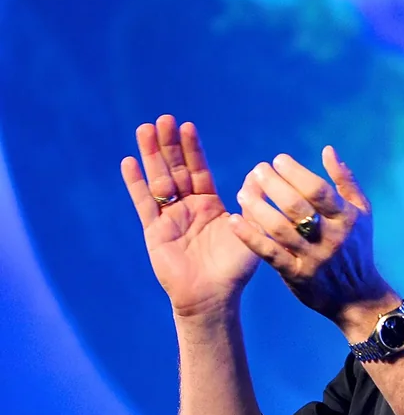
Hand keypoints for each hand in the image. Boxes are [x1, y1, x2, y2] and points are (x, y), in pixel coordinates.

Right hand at [122, 115, 260, 316]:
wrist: (213, 296)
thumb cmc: (235, 269)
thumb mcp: (251, 231)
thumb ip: (255, 204)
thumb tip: (261, 174)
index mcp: (209, 205)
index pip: (199, 170)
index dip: (193, 149)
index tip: (188, 125)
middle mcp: (188, 208)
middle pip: (175, 170)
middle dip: (169, 145)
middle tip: (163, 118)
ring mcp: (169, 218)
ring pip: (158, 180)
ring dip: (151, 156)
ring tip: (144, 129)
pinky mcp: (154, 231)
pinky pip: (144, 204)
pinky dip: (136, 184)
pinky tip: (129, 162)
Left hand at [230, 146, 388, 324]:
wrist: (358, 296)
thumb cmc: (356, 247)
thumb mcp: (361, 212)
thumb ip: (345, 180)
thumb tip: (327, 150)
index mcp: (346, 217)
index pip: (318, 190)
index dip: (296, 172)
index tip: (278, 160)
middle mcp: (330, 237)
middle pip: (296, 207)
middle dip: (273, 184)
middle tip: (258, 170)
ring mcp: (313, 257)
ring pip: (279, 229)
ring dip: (257, 207)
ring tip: (243, 192)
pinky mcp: (297, 275)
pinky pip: (269, 253)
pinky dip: (250, 236)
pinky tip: (235, 220)